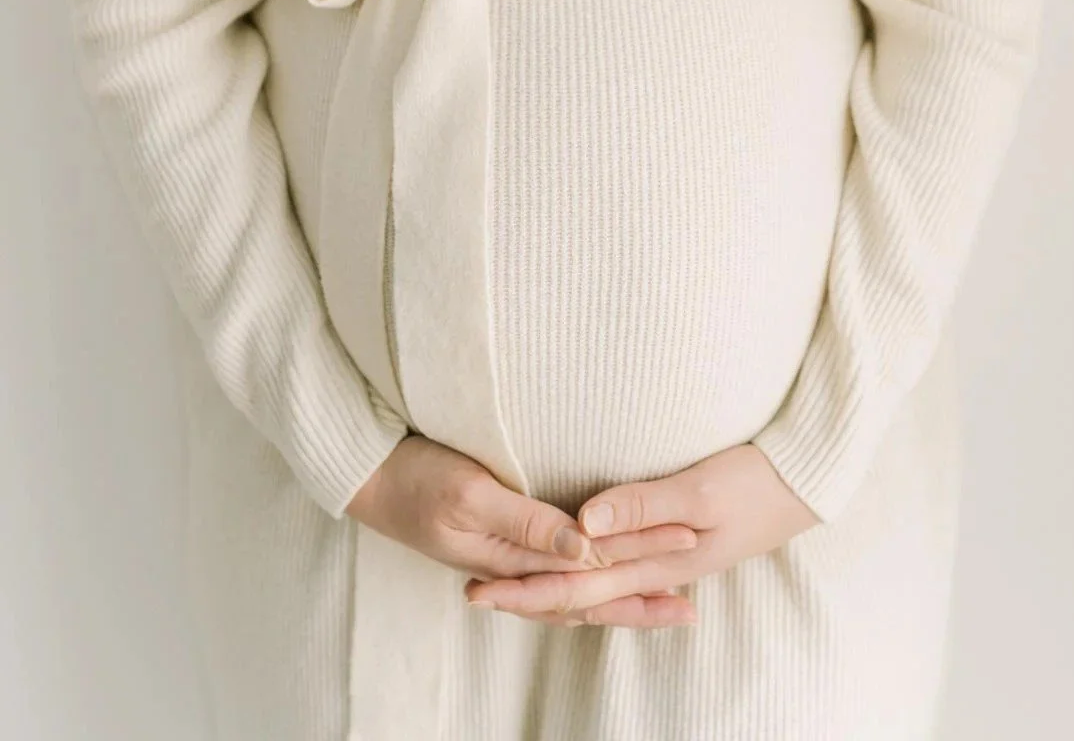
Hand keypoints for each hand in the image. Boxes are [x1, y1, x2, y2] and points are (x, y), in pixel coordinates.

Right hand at [344, 435, 699, 603]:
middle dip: (640, 595)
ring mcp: (508, 563)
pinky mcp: (502, 548)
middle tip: (692, 604)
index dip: (638, 555)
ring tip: (666, 608)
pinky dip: (590, 589)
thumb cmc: (418, 478)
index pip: (587, 568)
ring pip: (575, 596)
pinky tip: (609, 584)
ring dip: (621, 602)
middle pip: (587, 594)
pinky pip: (556, 582)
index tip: (685, 540)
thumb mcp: (471, 493)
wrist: (370, 476)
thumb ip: (527, 522)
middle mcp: (514, 571)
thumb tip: (584, 548)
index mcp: (511, 561)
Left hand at [463, 443, 819, 627]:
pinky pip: (620, 577)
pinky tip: (582, 582)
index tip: (479, 587)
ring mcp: (667, 562)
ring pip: (597, 590)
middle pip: (577, 594)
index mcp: (655, 563)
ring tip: (511, 593)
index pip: (575, 585)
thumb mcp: (699, 488)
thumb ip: (642, 505)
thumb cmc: (754, 481)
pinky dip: (591, 586)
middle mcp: (655, 571)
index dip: (525, 588)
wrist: (804, 484)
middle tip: (473, 594)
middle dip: (525, 596)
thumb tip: (583, 524)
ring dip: (552, 593)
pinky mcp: (676, 546)